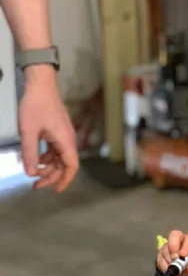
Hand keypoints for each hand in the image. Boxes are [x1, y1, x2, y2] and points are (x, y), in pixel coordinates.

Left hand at [18, 66, 77, 191]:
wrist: (41, 85)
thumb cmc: (36, 106)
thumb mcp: (29, 132)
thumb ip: (30, 154)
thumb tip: (32, 173)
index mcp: (65, 141)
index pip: (71, 165)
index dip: (65, 180)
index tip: (55, 190)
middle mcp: (68, 139)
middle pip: (65, 164)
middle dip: (52, 176)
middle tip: (35, 184)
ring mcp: (63, 135)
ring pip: (60, 157)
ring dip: (49, 167)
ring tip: (34, 172)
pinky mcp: (58, 131)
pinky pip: (56, 149)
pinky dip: (47, 157)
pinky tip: (36, 158)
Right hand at [156, 230, 187, 275]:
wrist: (185, 272)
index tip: (184, 255)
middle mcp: (181, 240)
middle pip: (175, 235)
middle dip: (173, 246)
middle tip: (174, 258)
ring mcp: (170, 245)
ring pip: (165, 248)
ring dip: (169, 260)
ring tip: (175, 269)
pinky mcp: (161, 252)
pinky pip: (160, 257)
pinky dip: (163, 265)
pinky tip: (169, 269)